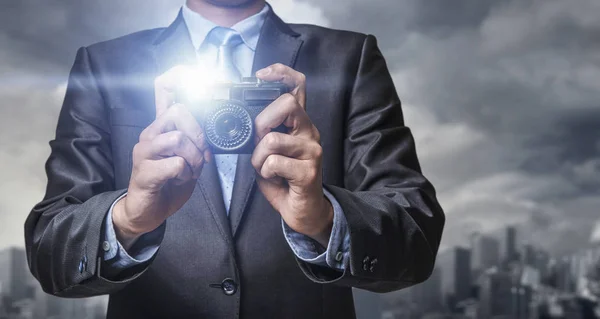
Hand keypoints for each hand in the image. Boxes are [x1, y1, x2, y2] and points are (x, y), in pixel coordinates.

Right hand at [113, 66, 210, 245]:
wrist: (147, 212)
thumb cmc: (168, 184)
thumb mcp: (189, 160)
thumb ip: (197, 143)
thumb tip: (213, 133)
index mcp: (162, 128)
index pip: (165, 90)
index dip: (180, 77)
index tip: (202, 79)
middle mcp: (150, 134)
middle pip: (178, 112)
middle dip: (198, 135)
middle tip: (201, 155)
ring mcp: (144, 151)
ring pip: (178, 139)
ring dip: (193, 158)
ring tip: (190, 171)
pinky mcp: (144, 171)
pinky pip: (175, 164)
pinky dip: (185, 174)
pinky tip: (179, 181)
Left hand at [253, 64, 333, 246]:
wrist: (303, 211)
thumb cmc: (284, 180)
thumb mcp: (269, 151)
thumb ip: (261, 133)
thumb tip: (244, 123)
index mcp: (298, 124)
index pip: (297, 86)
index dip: (280, 73)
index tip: (261, 75)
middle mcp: (309, 132)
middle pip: (287, 104)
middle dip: (262, 122)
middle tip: (258, 142)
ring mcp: (312, 150)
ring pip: (272, 139)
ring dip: (258, 158)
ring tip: (265, 169)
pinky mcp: (309, 170)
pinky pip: (274, 162)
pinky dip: (265, 172)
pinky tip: (274, 178)